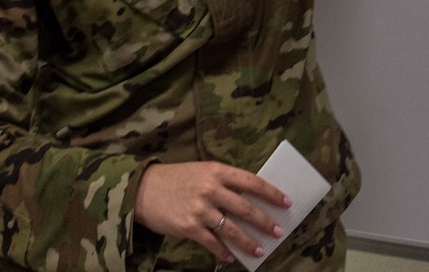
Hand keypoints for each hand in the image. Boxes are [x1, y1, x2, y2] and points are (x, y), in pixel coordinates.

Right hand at [134, 160, 289, 262]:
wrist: (142, 189)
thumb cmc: (174, 178)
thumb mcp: (200, 171)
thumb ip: (222, 182)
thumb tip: (248, 199)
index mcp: (216, 170)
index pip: (251, 181)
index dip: (271, 193)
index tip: (285, 202)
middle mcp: (210, 189)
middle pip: (246, 208)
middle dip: (265, 222)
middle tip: (279, 231)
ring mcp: (200, 209)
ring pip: (232, 229)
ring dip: (248, 242)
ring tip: (260, 250)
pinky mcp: (189, 227)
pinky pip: (213, 243)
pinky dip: (223, 252)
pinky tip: (230, 257)